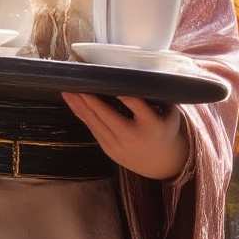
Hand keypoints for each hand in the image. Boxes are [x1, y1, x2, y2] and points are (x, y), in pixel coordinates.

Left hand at [62, 91, 187, 180]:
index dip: (121, 92)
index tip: (108, 79)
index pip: (134, 104)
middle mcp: (132, 136)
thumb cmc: (165, 130)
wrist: (161, 163)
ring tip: (67, 90)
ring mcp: (118, 144)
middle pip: (107, 114)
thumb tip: (143, 75)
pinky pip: (93, 129)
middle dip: (90, 98)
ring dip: (80, 105)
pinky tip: (74, 104)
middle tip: (77, 81)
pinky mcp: (108, 148)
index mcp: (151, 125)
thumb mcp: (170, 115)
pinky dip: (82, 115)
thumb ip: (160, 98)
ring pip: (95, 122)